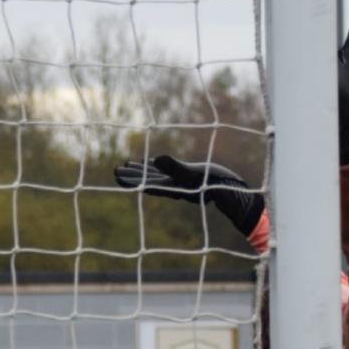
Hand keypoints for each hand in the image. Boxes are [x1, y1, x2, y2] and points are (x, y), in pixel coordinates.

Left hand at [114, 153, 264, 239]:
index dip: (131, 180)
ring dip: (141, 171)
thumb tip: (155, 158)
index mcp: (171, 187)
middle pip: (147, 181)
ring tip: (127, 165)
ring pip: (155, 176)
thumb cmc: (215, 183)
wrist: (233, 189)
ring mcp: (180, 182)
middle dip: (132, 176)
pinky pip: (167, 172)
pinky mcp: (187, 176)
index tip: (117, 175)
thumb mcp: (193, 173)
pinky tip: (152, 163)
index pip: (145, 183)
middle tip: (115, 171)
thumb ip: (175, 168)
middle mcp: (173, 186)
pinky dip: (156, 167)